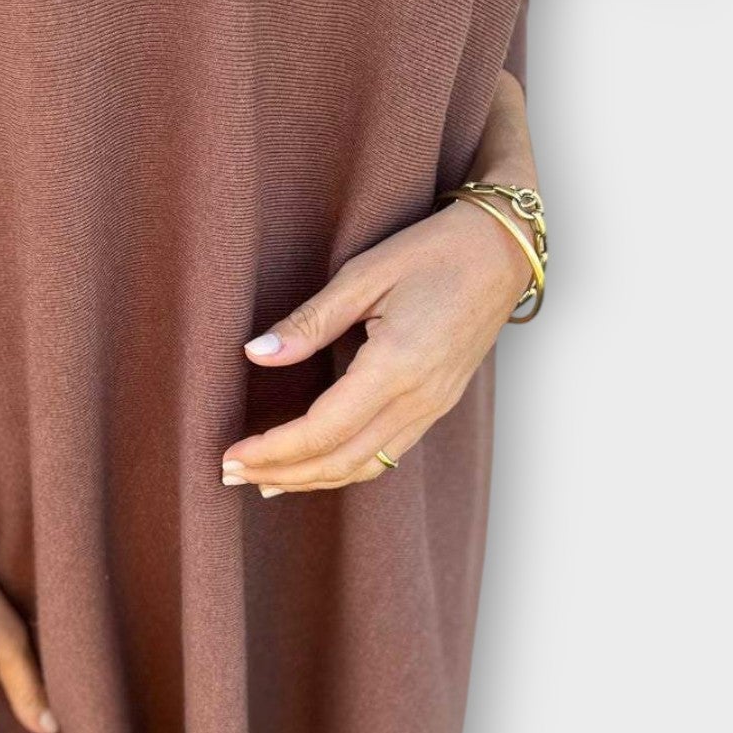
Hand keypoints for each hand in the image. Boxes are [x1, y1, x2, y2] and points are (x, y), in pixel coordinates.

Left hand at [221, 195, 536, 493]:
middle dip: (283, 474)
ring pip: (366, 467)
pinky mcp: (439, 405)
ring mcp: (434, 407)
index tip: (231, 454)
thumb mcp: (363, 274)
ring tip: (264, 481)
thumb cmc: (434, 251)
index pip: (324, 430)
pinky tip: (318, 465)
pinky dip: (346, 469)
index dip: (274, 450)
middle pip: (342, 461)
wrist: (502, 250)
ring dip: (312, 480)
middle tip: (230, 474)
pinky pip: (388, 454)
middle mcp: (419, 398)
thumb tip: (255, 354)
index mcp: (397, 366)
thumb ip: (309, 321)